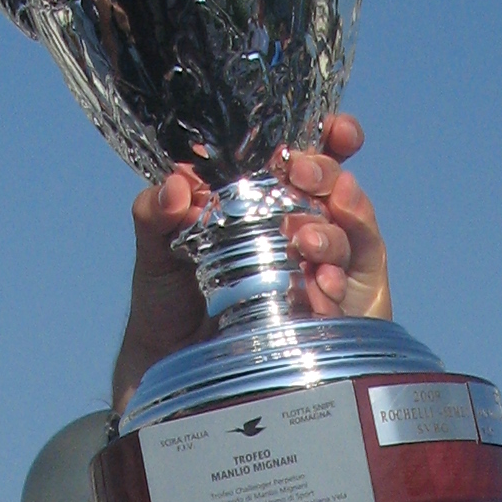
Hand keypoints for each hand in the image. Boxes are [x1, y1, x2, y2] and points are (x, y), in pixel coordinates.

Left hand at [109, 114, 387, 418]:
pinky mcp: (332, 315)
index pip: (307, 155)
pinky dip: (335, 286)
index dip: (328, 135)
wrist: (173, 372)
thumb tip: (175, 186)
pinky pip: (346, 293)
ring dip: (331, 232)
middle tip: (301, 174)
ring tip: (305, 243)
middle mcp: (299, 229)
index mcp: (264, 200)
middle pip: (335, 188)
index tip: (337, 128)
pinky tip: (320, 287)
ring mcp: (321, 271)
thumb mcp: (154, 253)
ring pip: (347, 237)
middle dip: (327, 174)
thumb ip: (155, 215)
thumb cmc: (167, 304)